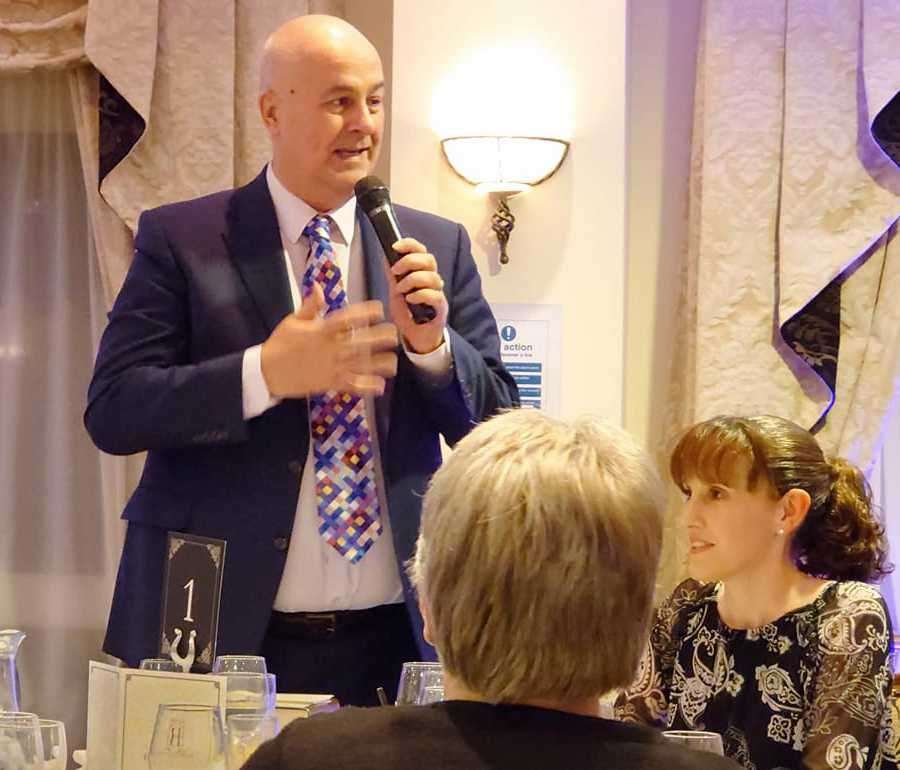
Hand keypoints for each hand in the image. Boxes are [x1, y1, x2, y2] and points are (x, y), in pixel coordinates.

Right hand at [260, 282, 397, 397]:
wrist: (266, 372)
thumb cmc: (280, 344)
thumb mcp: (293, 321)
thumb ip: (310, 305)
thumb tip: (318, 286)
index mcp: (321, 331)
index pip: (347, 318)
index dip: (365, 312)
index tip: (379, 309)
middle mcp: (330, 349)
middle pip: (360, 342)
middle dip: (380, 338)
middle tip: (394, 334)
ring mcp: (331, 367)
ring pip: (361, 365)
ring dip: (379, 364)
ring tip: (393, 362)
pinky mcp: (329, 383)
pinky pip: (351, 385)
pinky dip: (366, 387)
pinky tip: (380, 386)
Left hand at [387, 238, 448, 353]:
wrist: (416, 336)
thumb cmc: (409, 313)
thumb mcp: (396, 291)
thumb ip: (393, 275)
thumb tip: (386, 255)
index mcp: (422, 272)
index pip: (421, 251)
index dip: (410, 245)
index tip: (395, 246)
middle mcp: (433, 280)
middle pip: (429, 259)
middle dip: (410, 261)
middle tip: (396, 271)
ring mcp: (438, 293)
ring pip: (432, 276)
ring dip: (412, 280)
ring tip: (401, 290)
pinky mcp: (441, 308)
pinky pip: (435, 295)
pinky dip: (420, 295)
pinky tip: (410, 299)